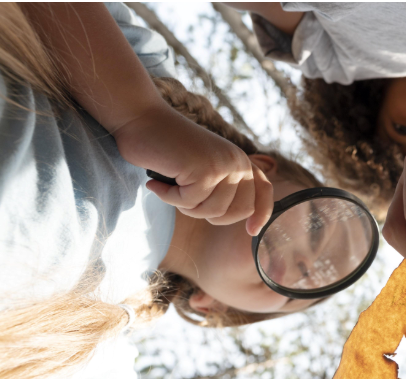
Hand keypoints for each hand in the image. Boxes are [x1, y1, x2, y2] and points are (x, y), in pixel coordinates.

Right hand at [113, 105, 273, 235]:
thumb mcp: (205, 169)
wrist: (142, 119)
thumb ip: (224, 188)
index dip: (261, 215)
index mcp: (241, 161)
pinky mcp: (205, 171)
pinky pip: (189, 203)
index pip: (263, 192)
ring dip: (185, 205)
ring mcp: (224, 166)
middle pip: (238, 211)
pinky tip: (156, 183)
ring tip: (170, 185)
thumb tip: (246, 222)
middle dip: (209, 214)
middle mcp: (238, 162)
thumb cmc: (168, 149)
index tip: (251, 231)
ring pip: (212, 211)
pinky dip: (168, 197)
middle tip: (184, 198)